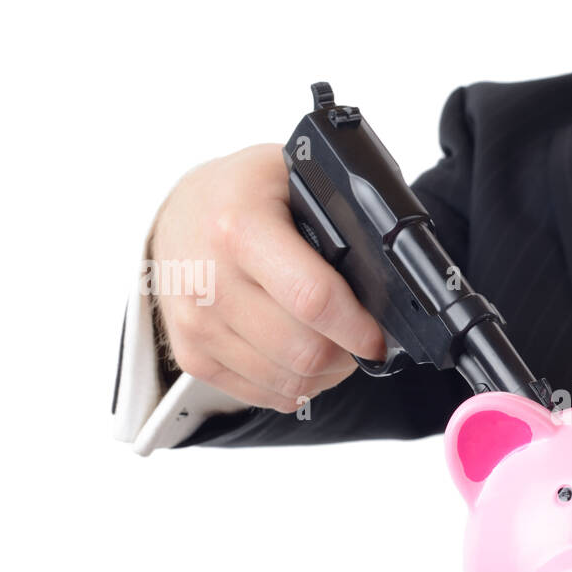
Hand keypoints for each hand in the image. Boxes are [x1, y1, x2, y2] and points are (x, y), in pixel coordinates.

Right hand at [148, 144, 385, 410]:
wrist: (182, 213)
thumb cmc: (247, 194)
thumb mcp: (293, 176)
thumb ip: (339, 215)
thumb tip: (389, 268)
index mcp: (239, 228)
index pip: (312, 298)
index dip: (357, 327)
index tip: (378, 336)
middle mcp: (209, 281)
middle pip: (304, 352)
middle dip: (348, 354)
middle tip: (360, 339)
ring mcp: (195, 323)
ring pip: (289, 382)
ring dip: (325, 373)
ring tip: (333, 345)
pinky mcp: (191, 355)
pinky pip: (265, 395)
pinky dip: (296, 385)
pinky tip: (301, 356)